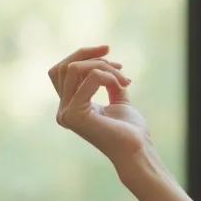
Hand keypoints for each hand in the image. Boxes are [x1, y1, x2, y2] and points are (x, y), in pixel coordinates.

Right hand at [48, 45, 150, 165]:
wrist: (138, 149)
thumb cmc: (130, 129)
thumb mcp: (119, 99)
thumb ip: (108, 82)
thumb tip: (105, 63)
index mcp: (69, 106)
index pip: (62, 71)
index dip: (82, 55)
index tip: (108, 50)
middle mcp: (63, 110)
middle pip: (63, 67)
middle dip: (88, 55)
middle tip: (115, 58)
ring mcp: (66, 113)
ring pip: (74, 69)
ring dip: (104, 67)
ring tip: (124, 79)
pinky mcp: (74, 114)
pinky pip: (89, 79)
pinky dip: (107, 75)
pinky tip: (122, 85)